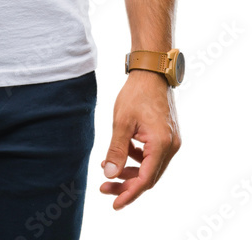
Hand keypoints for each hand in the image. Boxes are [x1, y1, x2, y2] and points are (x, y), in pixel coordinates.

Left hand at [100, 70, 181, 209]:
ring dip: (131, 172)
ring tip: (108, 170)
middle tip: (104, 189)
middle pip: (148, 177)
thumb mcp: (121, 122)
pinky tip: (121, 154)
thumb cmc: (136, 93)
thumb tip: (109, 175)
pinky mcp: (168, 136)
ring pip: (151, 168)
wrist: (152, 72)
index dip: (129, 194)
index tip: (114, 203)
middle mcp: (171, 147)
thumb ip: (116, 150)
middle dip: (126, 185)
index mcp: (162, 145)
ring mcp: (172, 142)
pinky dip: (137, 159)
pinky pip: (152, 156)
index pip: (145, 179)